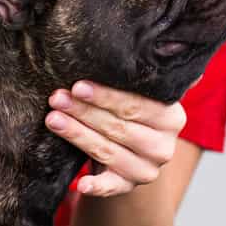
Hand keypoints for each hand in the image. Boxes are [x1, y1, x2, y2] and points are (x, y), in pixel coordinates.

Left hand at [45, 81, 184, 197]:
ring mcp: (148, 170)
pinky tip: (80, 184)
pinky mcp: (128, 187)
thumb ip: (145, 75)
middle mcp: (164, 147)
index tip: (78, 85)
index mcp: (172, 118)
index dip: (107, 97)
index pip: (137, 106)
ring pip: (108, 151)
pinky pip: (111, 188)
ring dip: (77, 135)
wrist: (130, 149)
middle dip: (85, 112)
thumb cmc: (129, 110)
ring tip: (52, 119)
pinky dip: (96, 187)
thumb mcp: (141, 93)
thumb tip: (166, 38)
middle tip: (57, 98)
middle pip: (119, 128)